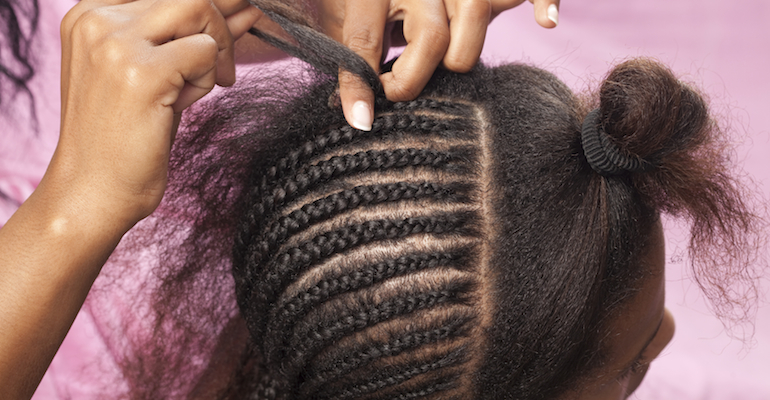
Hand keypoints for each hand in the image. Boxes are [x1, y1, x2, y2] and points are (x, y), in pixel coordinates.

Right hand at [57, 0, 262, 225]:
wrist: (94, 191)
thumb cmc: (126, 136)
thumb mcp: (155, 71)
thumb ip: (186, 34)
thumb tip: (243, 7)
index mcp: (89, 13)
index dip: (206, 5)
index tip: (235, 15)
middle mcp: (96, 19)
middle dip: (220, 24)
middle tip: (226, 68)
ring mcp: (115, 42)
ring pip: (199, 8)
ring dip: (214, 50)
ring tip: (197, 88)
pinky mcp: (140, 72)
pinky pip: (205, 51)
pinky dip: (207, 79)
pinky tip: (184, 103)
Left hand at [316, 0, 560, 130]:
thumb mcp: (352, 14)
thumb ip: (355, 53)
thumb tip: (358, 114)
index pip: (365, 38)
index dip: (361, 83)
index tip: (363, 120)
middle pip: (433, 36)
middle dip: (419, 75)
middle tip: (405, 84)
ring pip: (476, 13)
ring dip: (463, 54)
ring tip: (447, 66)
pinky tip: (546, 22)